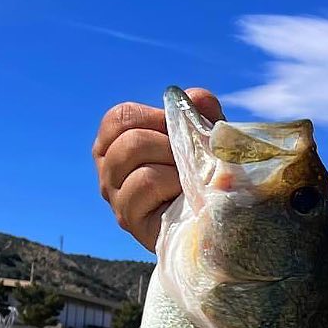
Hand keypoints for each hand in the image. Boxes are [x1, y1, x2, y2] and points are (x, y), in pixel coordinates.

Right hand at [93, 88, 224, 251]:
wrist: (219, 231)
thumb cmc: (207, 181)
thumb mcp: (205, 142)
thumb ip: (200, 115)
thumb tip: (195, 97)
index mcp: (115, 148)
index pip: (119, 118)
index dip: (155, 117)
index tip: (182, 131)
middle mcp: (108, 173)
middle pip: (129, 138)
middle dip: (169, 143)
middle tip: (190, 162)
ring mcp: (116, 199)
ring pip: (135, 155)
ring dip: (173, 161)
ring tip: (189, 180)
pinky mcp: (129, 220)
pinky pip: (146, 181)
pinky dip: (171, 181)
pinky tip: (186, 196)